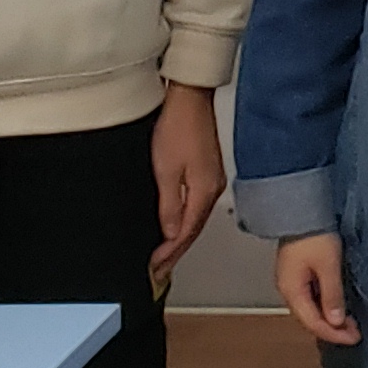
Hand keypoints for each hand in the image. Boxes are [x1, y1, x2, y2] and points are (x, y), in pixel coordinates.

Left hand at [150, 86, 224, 285]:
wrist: (188, 97)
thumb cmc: (178, 126)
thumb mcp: (166, 171)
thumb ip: (170, 205)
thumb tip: (171, 232)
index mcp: (205, 191)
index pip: (186, 233)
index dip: (169, 254)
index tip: (155, 269)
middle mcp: (213, 187)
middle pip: (193, 228)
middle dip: (175, 251)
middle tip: (158, 270)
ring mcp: (212, 178)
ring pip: (195, 217)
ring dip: (180, 237)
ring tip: (165, 254)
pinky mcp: (207, 169)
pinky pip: (196, 203)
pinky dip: (185, 219)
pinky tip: (176, 222)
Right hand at [276, 234, 361, 348]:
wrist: (301, 209)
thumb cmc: (314, 235)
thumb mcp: (328, 266)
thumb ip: (332, 295)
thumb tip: (336, 321)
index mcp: (292, 291)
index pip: (313, 323)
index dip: (334, 334)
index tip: (354, 338)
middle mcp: (288, 289)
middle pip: (310, 318)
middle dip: (333, 329)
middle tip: (355, 333)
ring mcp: (292, 280)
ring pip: (311, 308)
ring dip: (330, 318)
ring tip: (350, 323)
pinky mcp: (298, 272)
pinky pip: (311, 297)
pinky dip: (325, 305)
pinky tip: (337, 305)